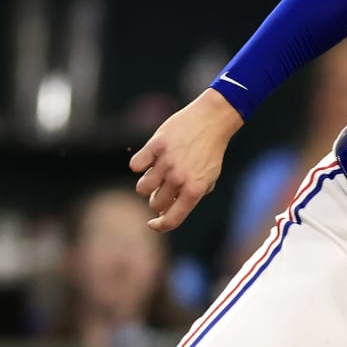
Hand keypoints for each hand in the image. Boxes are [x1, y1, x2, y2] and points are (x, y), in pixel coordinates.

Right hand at [129, 89, 243, 231]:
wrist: (211, 120)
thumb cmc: (210, 151)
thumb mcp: (209, 177)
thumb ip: (192, 195)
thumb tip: (167, 211)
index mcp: (195, 190)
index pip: (172, 219)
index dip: (160, 226)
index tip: (153, 223)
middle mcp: (179, 179)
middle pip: (154, 203)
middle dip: (156, 200)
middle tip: (163, 188)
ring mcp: (166, 162)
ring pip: (142, 188)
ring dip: (147, 184)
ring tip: (157, 173)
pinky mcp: (155, 146)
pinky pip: (135, 165)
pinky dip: (140, 163)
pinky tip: (150, 158)